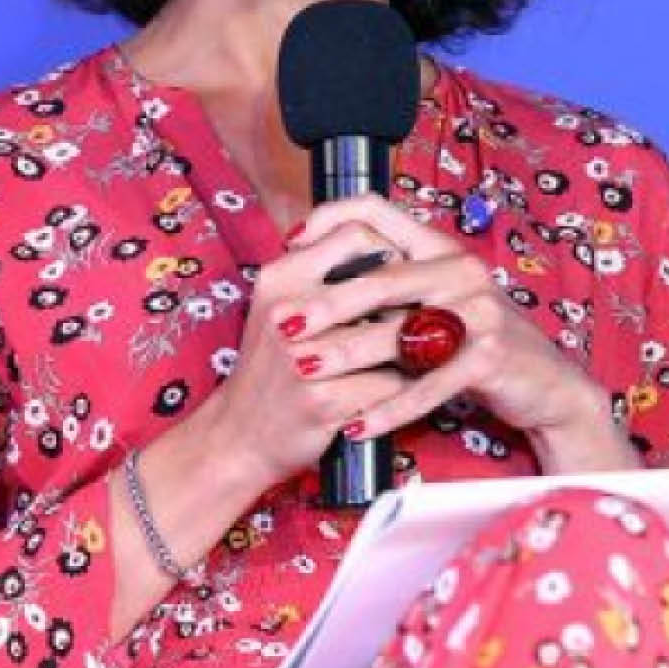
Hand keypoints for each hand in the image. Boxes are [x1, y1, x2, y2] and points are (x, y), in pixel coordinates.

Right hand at [202, 218, 415, 490]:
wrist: (239, 434)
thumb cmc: (271, 366)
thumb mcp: (280, 305)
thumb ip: (321, 273)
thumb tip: (393, 252)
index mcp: (280, 276)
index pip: (355, 233)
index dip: (391, 252)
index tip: (402, 274)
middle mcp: (287, 311)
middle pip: (382, 284)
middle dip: (411, 300)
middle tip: (429, 311)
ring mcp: (303, 356)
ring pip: (394, 334)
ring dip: (416, 345)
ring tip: (426, 349)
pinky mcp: (322, 399)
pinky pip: (390, 383)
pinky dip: (405, 388)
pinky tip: (404, 389)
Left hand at [281, 194, 623, 454]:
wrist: (544, 383)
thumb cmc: (474, 340)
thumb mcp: (435, 299)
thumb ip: (391, 282)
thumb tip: (317, 272)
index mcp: (439, 247)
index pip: (377, 210)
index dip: (329, 219)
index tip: (290, 243)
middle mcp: (460, 269)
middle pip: (381, 278)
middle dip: (326, 304)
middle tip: (284, 324)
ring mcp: (479, 311)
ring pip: (399, 334)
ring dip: (347, 355)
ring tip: (305, 371)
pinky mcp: (490, 356)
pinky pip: (428, 386)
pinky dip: (389, 409)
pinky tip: (356, 424)